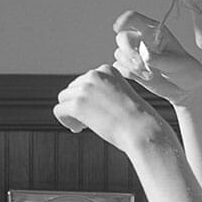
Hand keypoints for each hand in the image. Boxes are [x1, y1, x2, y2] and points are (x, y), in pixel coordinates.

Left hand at [53, 64, 169, 151]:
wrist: (142, 131)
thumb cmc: (137, 120)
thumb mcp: (121, 97)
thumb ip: (102, 92)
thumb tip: (78, 100)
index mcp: (107, 70)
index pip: (86, 80)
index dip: (88, 97)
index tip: (98, 111)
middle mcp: (95, 75)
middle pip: (73, 88)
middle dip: (79, 104)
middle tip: (90, 122)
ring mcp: (85, 89)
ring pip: (64, 98)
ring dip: (71, 112)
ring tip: (83, 126)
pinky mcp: (77, 104)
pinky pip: (59, 110)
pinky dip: (65, 121)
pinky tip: (77, 129)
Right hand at [110, 10, 201, 107]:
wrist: (185, 88)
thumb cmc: (185, 70)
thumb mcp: (177, 64)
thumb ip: (159, 59)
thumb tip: (144, 56)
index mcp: (154, 31)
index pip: (134, 18)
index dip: (124, 20)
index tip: (118, 28)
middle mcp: (141, 40)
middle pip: (122, 38)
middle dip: (129, 52)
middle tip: (141, 65)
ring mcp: (135, 54)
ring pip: (120, 54)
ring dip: (131, 66)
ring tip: (150, 75)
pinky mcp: (130, 68)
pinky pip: (119, 68)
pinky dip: (128, 73)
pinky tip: (144, 78)